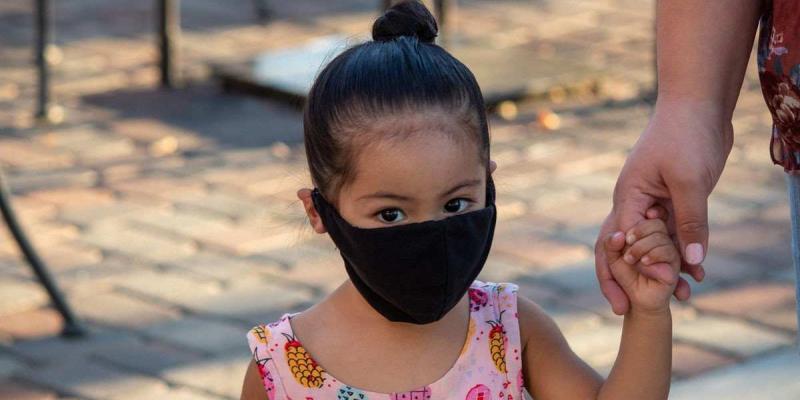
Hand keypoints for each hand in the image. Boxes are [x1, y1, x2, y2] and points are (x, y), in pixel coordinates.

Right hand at [595, 100, 732, 314]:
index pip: (618, 243)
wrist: (700, 104)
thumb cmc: (686, 134)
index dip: (625, 271)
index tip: (632, 298)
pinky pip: (675, 233)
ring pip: (654, 244)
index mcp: (628, 196)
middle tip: (629, 309)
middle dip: (628, 279)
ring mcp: (654, 202)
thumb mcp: (690, 181)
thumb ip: (690, 222)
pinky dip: (685, 253)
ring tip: (683, 298)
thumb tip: (691, 263)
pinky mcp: (674, 200)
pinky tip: (699, 272)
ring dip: (665, 270)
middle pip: (623, 249)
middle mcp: (635, 203)